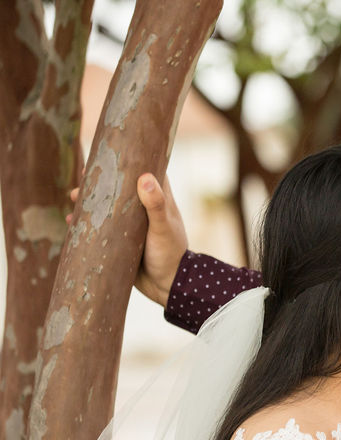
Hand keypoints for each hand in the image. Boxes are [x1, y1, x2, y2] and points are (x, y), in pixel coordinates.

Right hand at [70, 174, 187, 306]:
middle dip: (100, 182)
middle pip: (119, 189)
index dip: (130, 161)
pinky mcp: (119, 242)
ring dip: (88, 202)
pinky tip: (70, 222)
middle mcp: (143, 210)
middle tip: (81, 178)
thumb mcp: (163, 227)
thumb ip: (155, 204)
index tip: (110, 151)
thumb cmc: (171, 254)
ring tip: (72, 198)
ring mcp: (130, 226)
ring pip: (106, 208)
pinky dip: (85, 224)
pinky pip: (99, 229)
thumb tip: (144, 177)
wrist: (168, 287)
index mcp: (159, 200)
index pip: (145, 172)